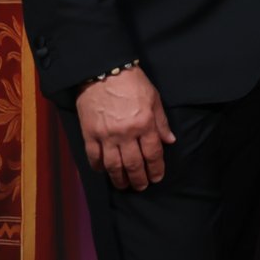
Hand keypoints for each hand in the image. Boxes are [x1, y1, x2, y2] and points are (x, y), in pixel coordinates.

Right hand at [75, 66, 175, 190]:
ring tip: (124, 185)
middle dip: (139, 179)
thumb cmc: (133, 83)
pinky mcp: (89, 134)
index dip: (156, 168)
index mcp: (145, 123)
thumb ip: (161, 122)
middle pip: (134, 164)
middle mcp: (126, 133)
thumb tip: (169, 141)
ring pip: (113, 166)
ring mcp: (106, 135)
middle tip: (141, 187)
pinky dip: (99, 167)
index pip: (153, 153)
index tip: (157, 177)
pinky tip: (104, 171)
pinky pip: (94, 157)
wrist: (104, 72)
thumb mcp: (154, 99)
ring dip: (119, 179)